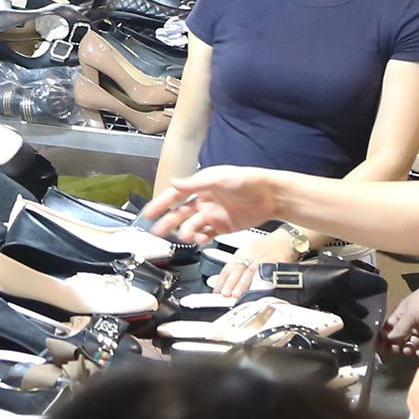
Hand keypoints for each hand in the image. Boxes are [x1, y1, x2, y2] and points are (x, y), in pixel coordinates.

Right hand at [141, 167, 282, 242]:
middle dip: (168, 222)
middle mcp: (204, 201)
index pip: (176, 196)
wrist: (270, 196)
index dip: (161, 204)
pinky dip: (200, 238)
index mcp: (201, 186)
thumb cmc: (247, 181)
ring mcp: (213, 214)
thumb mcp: (218, 178)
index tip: (149, 212)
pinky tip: (198, 240)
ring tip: (185, 236)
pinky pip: (207, 235)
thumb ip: (195, 183)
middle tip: (157, 230)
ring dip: (186, 232)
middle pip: (180, 214)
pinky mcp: (222, 226)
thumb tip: (174, 182)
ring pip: (192, 226)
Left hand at [214, 226, 296, 298]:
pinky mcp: (274, 265)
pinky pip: (265, 275)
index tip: (216, 292)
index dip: (221, 282)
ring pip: (250, 273)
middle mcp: (250, 256)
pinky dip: (260, 284)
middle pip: (237, 270)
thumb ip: (236, 267)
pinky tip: (256, 291)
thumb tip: (224, 282)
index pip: (227, 269)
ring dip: (242, 284)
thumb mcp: (248, 253)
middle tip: (224, 294)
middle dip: (230, 283)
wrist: (286, 240)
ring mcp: (262, 261)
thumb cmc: (267, 248)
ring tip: (236, 294)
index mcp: (242, 253)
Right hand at [385, 264, 418, 358]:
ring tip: (410, 350)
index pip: (390, 328)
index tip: (381, 349)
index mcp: (402, 314)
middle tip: (397, 350)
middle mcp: (412, 323)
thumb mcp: (410, 313)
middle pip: (400, 338)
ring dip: (409, 349)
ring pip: (413, 344)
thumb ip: (400, 328)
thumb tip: (388, 340)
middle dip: (397, 345)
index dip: (385, 338)